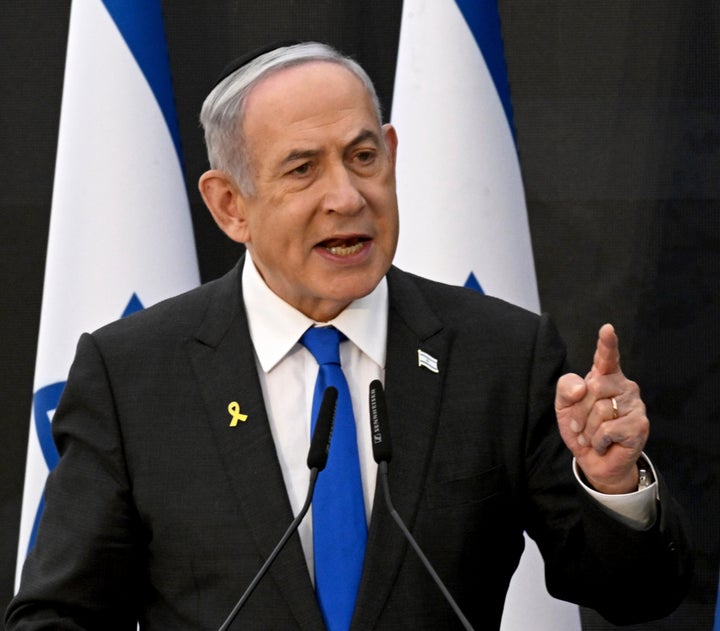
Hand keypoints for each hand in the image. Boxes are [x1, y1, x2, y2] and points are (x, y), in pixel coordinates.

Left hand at [555, 323, 648, 493]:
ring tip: (592, 437)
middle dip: (579, 411)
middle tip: (579, 427)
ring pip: (601, 409)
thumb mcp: (564, 407)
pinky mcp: (640, 425)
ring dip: (588, 429)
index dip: (607, 343)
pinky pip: (609, 428)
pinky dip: (599, 440)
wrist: (594, 460)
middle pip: (594, 387)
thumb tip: (583, 386)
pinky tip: (604, 444)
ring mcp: (635, 404)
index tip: (607, 329)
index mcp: (604, 377)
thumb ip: (565, 389)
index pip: (606, 356)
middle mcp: (623, 386)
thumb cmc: (581, 428)